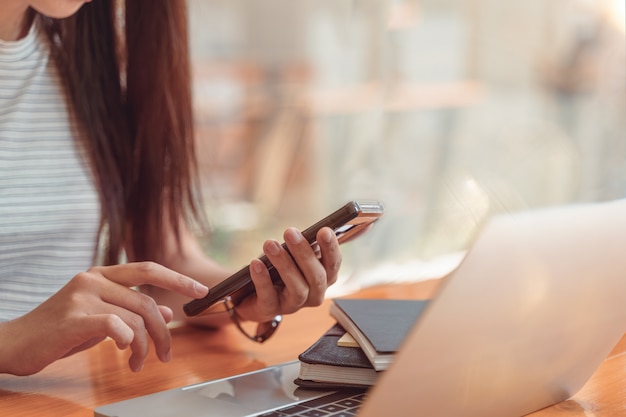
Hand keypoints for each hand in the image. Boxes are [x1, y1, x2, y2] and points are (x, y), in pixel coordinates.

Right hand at [0, 262, 207, 375]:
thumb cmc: (60, 331)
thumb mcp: (101, 317)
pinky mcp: (74, 316)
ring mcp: (82, 295)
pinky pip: (116, 326)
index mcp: (102, 274)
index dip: (178, 278)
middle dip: (163, 331)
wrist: (17, 343)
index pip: (149, 268)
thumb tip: (167, 311)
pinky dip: (128, 342)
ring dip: (144, 346)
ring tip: (138, 363)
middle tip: (167, 353)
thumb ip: (131, 310)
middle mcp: (93, 278)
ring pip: (135, 318)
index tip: (201, 291)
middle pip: (147, 301)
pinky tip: (124, 353)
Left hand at [236, 227, 341, 322]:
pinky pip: (269, 296)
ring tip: (270, 244)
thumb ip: (303, 246)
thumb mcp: (292, 255)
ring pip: (297, 288)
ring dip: (284, 264)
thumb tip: (308, 233)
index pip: (333, 263)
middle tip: (290, 232)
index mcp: (324, 278)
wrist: (250, 294)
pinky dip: (262, 279)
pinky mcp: (270, 309)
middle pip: (317, 277)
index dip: (330, 248)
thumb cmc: (278, 269)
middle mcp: (314, 294)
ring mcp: (293, 305)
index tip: (324, 230)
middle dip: (304, 253)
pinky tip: (256, 263)